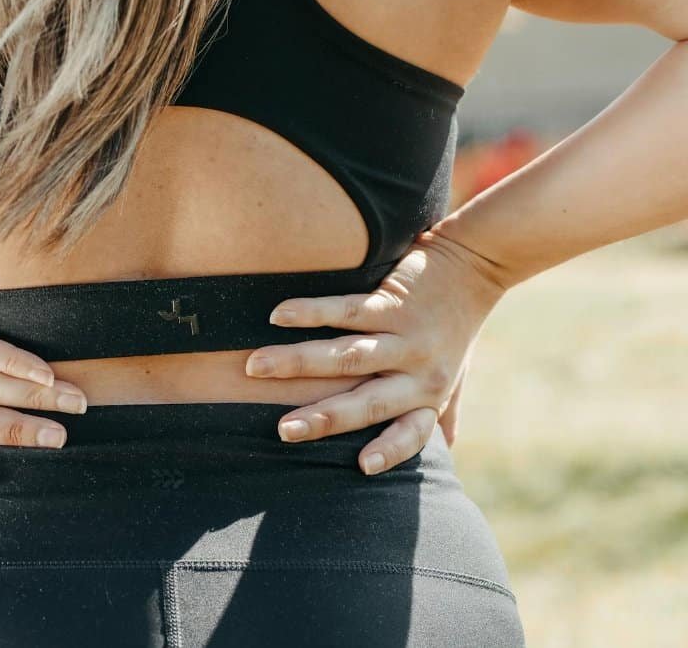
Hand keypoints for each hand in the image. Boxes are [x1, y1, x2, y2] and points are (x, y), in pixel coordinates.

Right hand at [244, 230, 505, 474]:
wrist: (476, 265)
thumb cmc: (457, 327)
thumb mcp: (457, 374)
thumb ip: (446, 411)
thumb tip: (448, 449)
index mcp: (429, 395)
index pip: (411, 433)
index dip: (390, 450)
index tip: (361, 466)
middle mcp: (417, 372)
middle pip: (367, 401)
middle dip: (323, 418)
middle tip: (282, 431)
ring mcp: (404, 336)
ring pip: (347, 355)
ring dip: (298, 362)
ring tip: (256, 366)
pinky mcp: (392, 300)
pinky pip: (347, 309)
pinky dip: (310, 312)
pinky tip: (278, 315)